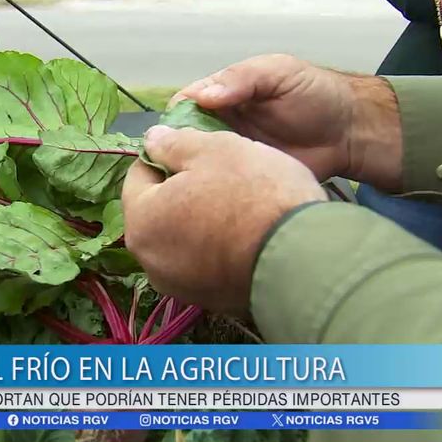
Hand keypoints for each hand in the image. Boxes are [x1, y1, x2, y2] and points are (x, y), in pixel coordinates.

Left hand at [122, 126, 326, 312]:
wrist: (301, 256)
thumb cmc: (253, 193)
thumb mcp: (214, 149)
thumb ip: (174, 143)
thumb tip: (152, 140)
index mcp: (141, 221)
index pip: (139, 175)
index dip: (166, 154)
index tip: (194, 148)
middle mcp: (150, 261)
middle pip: (159, 210)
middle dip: (181, 189)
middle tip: (220, 173)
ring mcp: (179, 286)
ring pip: (181, 238)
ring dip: (199, 219)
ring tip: (237, 202)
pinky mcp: (210, 301)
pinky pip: (204, 262)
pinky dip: (216, 247)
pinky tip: (246, 233)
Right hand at [169, 54, 402, 189]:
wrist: (350, 135)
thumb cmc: (317, 95)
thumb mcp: (279, 73)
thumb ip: (243, 79)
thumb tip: (203, 96)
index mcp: (225, 93)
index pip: (185, 102)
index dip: (174, 118)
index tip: (170, 135)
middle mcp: (221, 123)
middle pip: (183, 136)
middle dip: (175, 148)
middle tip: (175, 165)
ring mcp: (231, 153)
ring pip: (197, 162)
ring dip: (189, 171)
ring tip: (184, 185)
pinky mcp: (244, 179)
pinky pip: (219, 185)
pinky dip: (208, 190)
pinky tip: (203, 197)